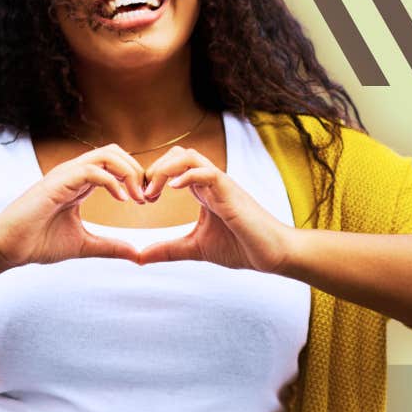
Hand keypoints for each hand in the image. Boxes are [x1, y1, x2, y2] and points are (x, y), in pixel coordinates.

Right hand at [0, 144, 147, 267]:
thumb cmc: (37, 243)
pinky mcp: (58, 182)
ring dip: (129, 173)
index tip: (147, 200)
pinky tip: (122, 200)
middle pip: (114, 152)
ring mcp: (65, 174)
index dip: (135, 177)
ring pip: (107, 154)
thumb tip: (137, 254)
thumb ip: (110, 246)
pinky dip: (112, 182)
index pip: (114, 164)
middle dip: (136, 171)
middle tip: (147, 197)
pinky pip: (92, 170)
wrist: (8, 248)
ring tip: (137, 198)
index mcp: (79, 183)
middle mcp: (73, 173)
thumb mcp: (84, 245)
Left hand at [136, 146, 292, 271]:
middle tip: (143, 195)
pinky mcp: (230, 192)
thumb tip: (139, 258)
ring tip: (153, 192)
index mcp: (203, 190)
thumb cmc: (241, 247)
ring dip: (164, 169)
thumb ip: (168, 250)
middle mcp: (211, 182)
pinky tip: (172, 189)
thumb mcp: (195, 249)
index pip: (173, 166)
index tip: (141, 199)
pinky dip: (186, 175)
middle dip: (154, 169)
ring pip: (188, 156)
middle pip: (177, 154)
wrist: (273, 254)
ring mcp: (221, 184)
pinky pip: (207, 172)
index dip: (152, 177)